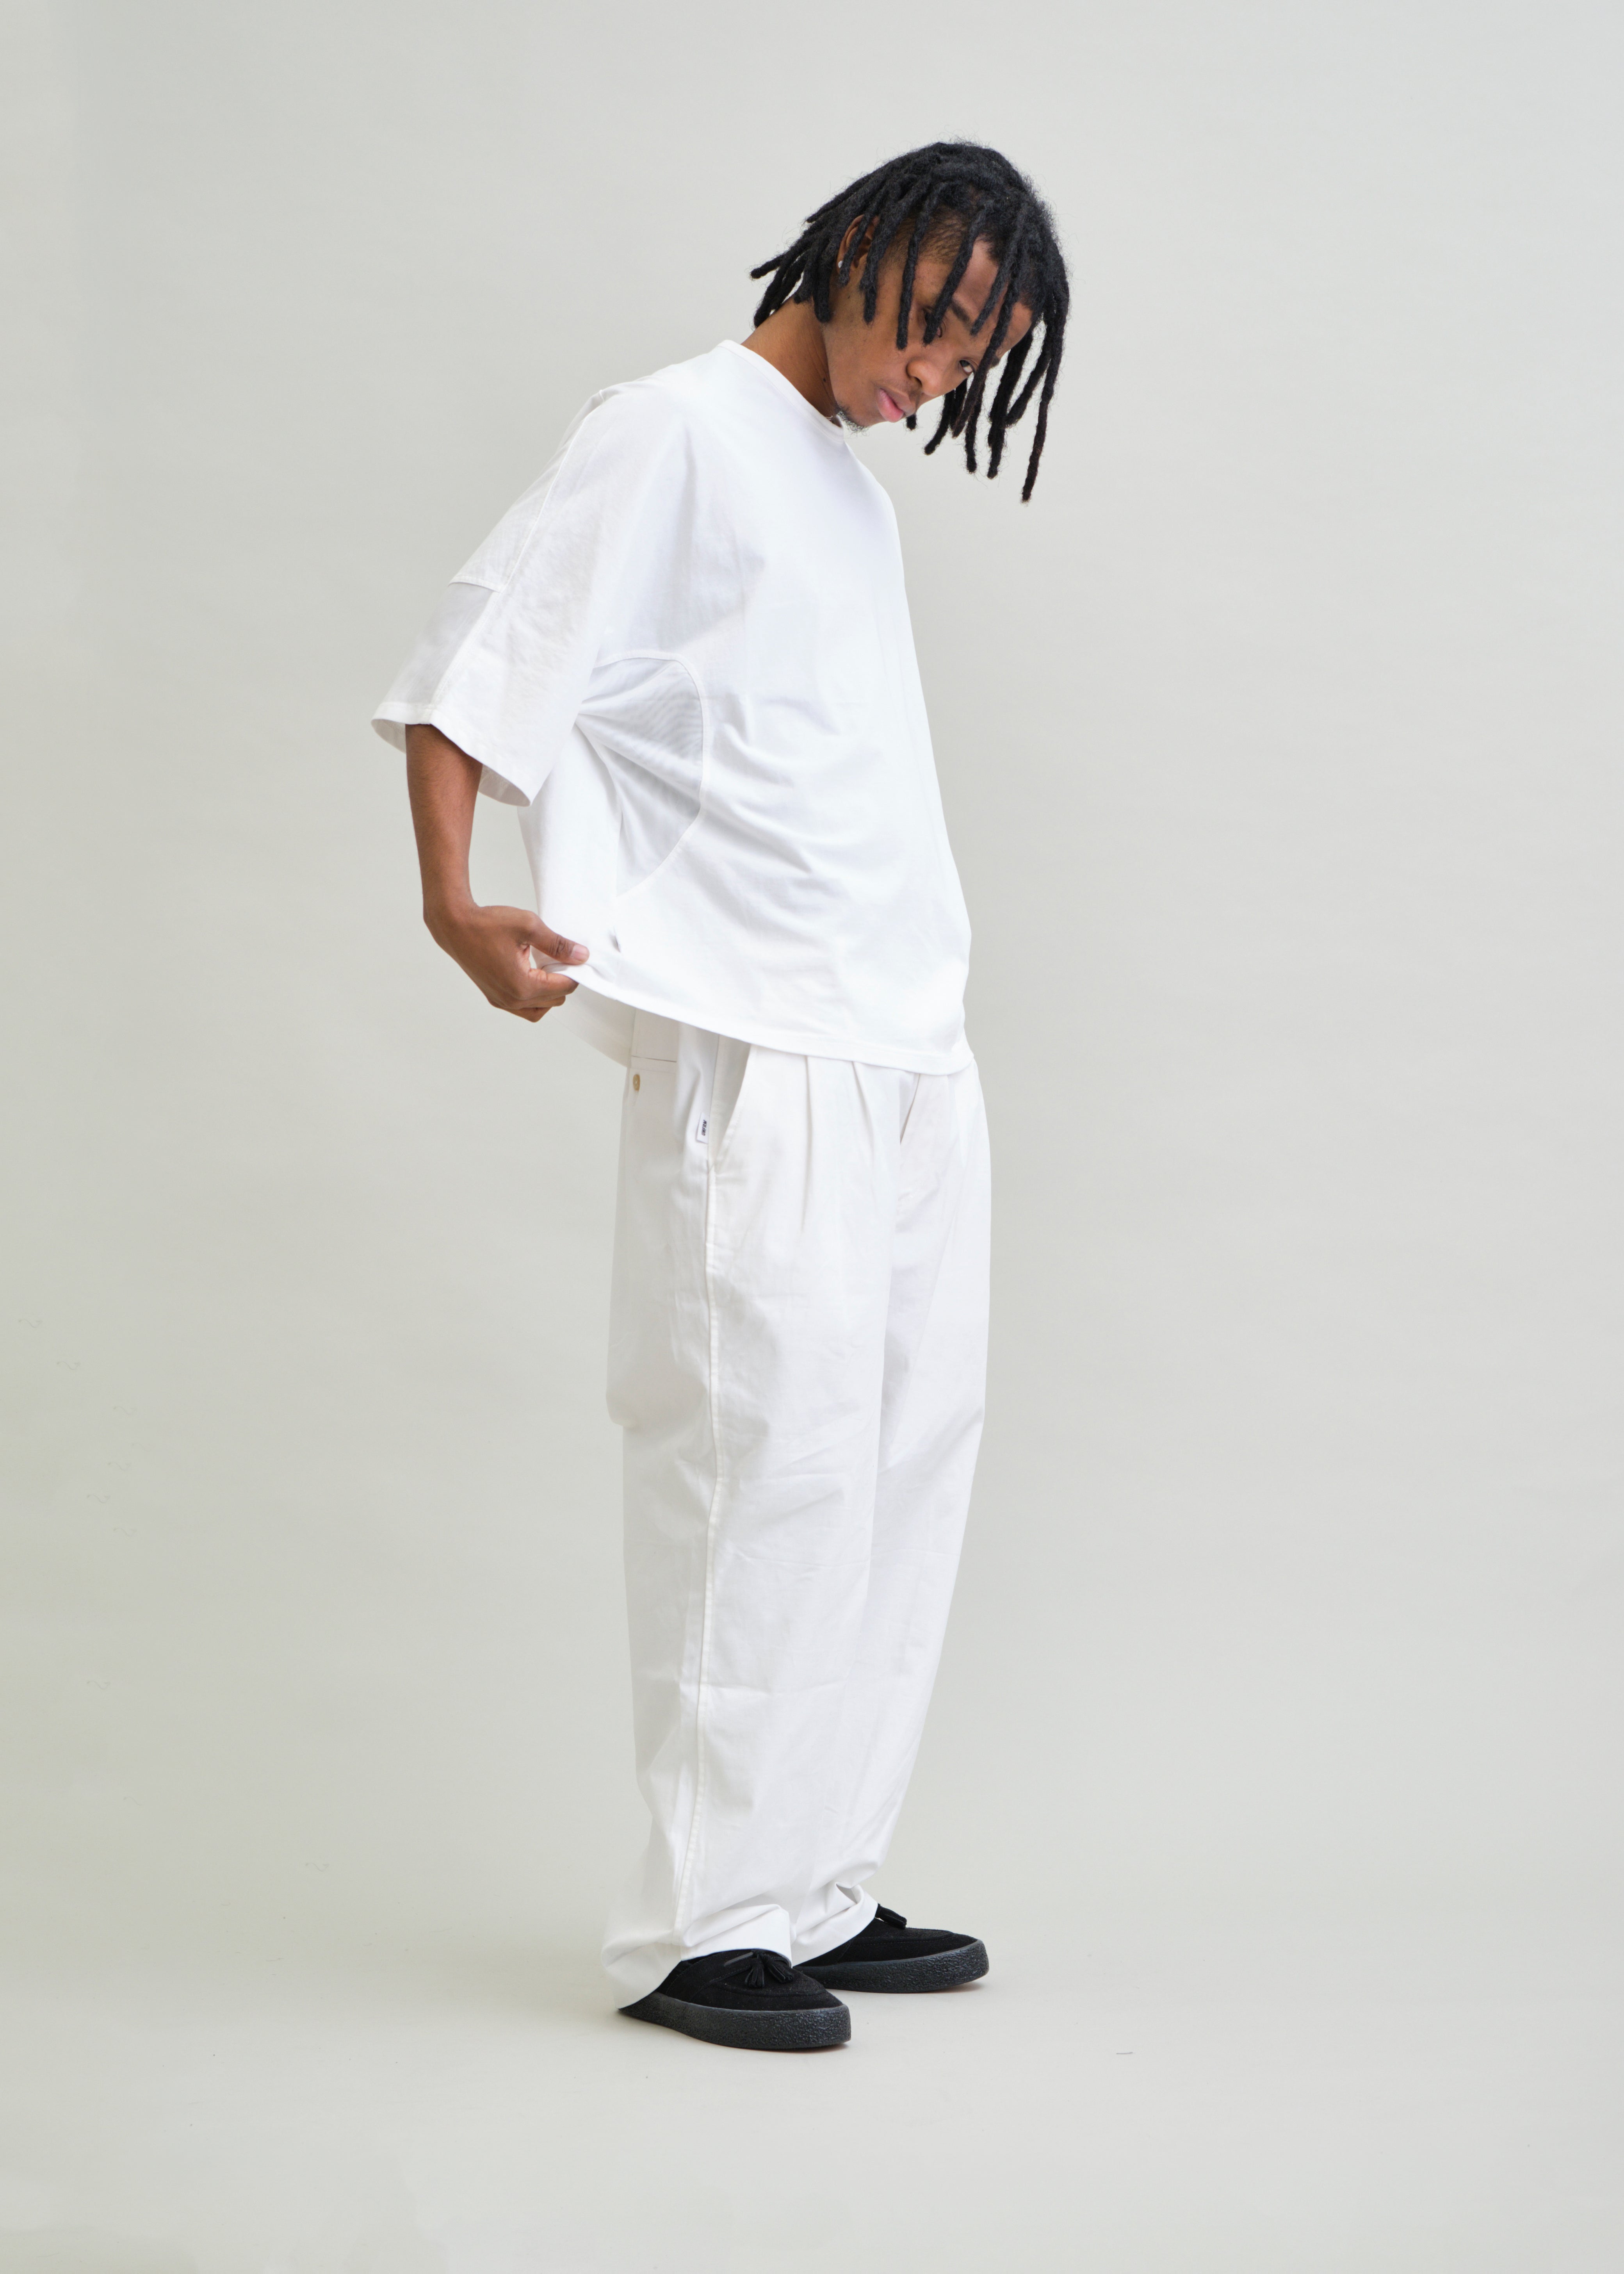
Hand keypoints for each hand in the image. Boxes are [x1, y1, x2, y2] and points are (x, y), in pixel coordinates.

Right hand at [426, 899, 587, 1022]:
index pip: (564, 988)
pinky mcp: (494, 998)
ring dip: (549, 993)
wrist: (454, 926)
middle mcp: (511, 1000)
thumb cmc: (486, 924)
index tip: (574, 956)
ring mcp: (501, 1001)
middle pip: (555, 1001)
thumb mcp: (529, 926)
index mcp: (522, 986)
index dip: (574, 972)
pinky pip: (522, 1008)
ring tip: (547, 968)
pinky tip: (533, 974)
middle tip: (560, 958)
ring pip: (539, 1009)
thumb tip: (581, 956)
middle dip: (562, 982)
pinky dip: (533, 997)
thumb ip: (557, 944)